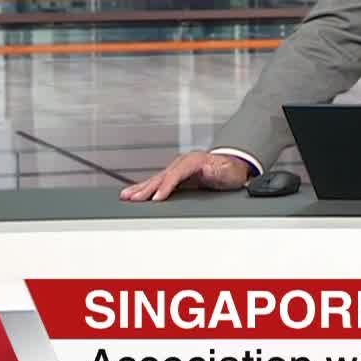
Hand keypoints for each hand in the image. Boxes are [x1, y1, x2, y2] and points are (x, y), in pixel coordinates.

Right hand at [120, 151, 252, 201]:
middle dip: (147, 188)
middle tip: (134, 199)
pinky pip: (158, 181)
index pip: (175, 175)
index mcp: (194, 161)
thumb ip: (217, 171)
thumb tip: (207, 170)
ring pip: (156, 179)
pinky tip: (134, 192)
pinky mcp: (175, 175)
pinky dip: (145, 187)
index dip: (165, 187)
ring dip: (141, 188)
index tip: (156, 198)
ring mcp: (178, 168)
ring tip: (126, 196)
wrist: (234, 166)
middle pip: (162, 177)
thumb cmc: (230, 171)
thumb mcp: (227, 171)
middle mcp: (183, 163)